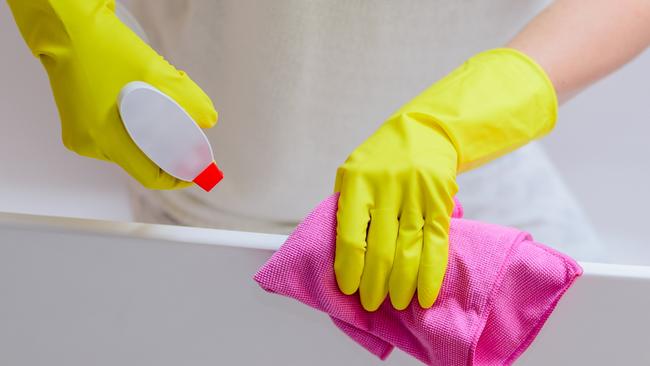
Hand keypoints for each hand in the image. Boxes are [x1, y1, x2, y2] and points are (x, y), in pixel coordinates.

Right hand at [8, 0, 216, 188]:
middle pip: (142, 162)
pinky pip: (115, 136)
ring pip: (130, 148)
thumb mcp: (158, 73)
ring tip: (158, 103)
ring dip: (151, 134)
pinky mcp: (77, 127)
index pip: (150, 176)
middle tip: (185, 130)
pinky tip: (138, 102)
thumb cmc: (108, 49)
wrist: (68, 30)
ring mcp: (80, 137)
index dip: (178, 176)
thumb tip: (208, 121)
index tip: (197, 169)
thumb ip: (190, 100)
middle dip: (168, 148)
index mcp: (105, 137)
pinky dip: (134, 126)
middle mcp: (89, 144)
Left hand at [334, 114, 457, 310]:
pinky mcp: (440, 201)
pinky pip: (436, 244)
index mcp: (358, 183)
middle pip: (380, 250)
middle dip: (375, 284)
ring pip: (409, 251)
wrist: (425, 130)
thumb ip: (346, 206)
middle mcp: (387, 189)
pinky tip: (425, 294)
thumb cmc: (382, 158)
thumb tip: (339, 254)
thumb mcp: (353, 172)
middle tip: (371, 303)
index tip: (348, 288)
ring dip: (402, 285)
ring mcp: (416, 195)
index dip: (349, 268)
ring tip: (397, 302)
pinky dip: (431, 274)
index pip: (350, 236)